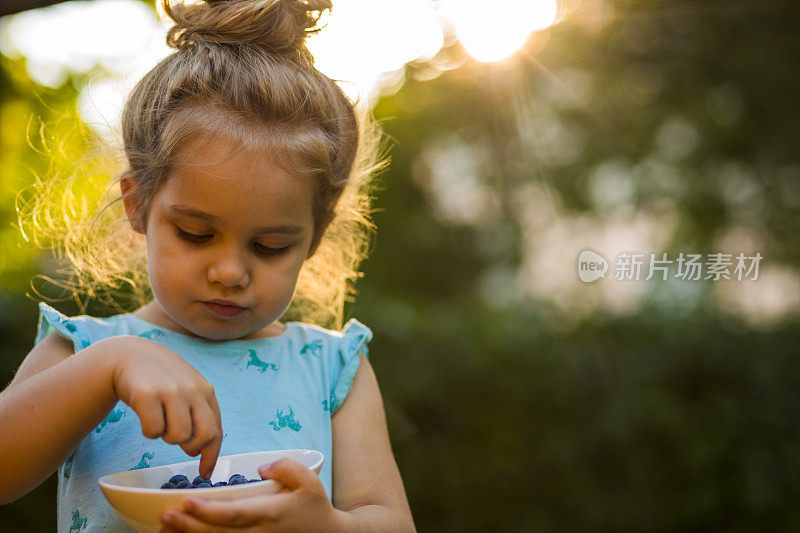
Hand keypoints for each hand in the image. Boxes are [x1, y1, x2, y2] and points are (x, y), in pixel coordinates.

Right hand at [112, 336, 222, 478]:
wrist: (129, 356)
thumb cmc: (161, 380)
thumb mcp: (187, 389)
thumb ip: (199, 414)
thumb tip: (201, 452)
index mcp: (205, 390)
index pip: (216, 430)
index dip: (211, 456)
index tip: (205, 473)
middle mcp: (192, 390)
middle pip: (203, 435)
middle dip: (191, 448)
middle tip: (179, 444)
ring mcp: (170, 391)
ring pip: (177, 436)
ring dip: (167, 437)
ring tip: (160, 421)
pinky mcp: (146, 394)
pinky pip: (153, 431)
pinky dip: (149, 431)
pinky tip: (146, 415)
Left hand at [158, 457, 341, 532]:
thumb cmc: (314, 506)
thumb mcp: (309, 479)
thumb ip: (287, 467)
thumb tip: (262, 468)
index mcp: (271, 512)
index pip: (235, 513)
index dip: (209, 510)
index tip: (188, 500)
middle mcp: (259, 532)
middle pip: (218, 532)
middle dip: (189, 526)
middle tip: (165, 516)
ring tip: (164, 528)